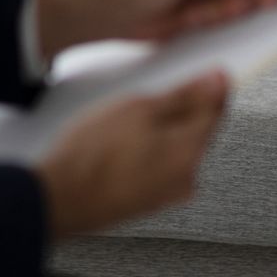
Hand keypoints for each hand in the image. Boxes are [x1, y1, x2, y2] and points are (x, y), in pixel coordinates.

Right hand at [34, 69, 228, 237]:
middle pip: (200, 130)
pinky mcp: (149, 202)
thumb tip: (217, 82)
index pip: (217, 110)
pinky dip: (150, 153)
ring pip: (178, 149)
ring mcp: (167, 194)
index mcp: (190, 150)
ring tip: (128, 125)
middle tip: (152, 99)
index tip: (206, 74)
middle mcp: (186, 177)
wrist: (58, 198)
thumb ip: (185, 95)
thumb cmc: (91, 155)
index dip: (213, 86)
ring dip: (164, 132)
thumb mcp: (140, 108)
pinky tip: (123, 147)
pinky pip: (161, 167)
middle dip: (184, 111)